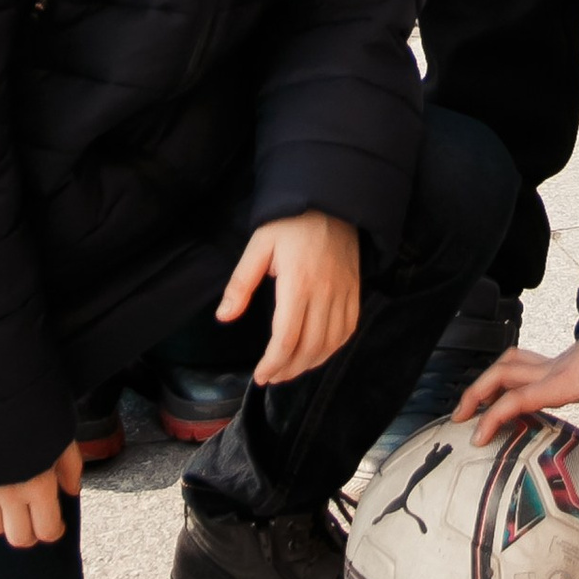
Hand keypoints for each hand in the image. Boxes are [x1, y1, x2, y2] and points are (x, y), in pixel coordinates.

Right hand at [0, 440, 83, 547]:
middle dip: (30, 531)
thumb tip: (70, 491)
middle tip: (35, 516)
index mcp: (39, 484)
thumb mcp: (62, 430)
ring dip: (4, 520)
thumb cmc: (32, 403)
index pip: (47, 530)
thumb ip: (70, 465)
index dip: (54, 529)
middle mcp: (10, 494)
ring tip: (12, 502)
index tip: (56, 522)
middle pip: (18, 538)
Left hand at [219, 210, 360, 385]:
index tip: (260, 376)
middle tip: (271, 377)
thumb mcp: (258, 246)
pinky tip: (317, 353)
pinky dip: (333, 348)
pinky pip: (347, 329)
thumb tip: (224, 316)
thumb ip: (241, 283)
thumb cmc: (290, 223)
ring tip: (290, 370)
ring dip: (310, 364)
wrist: (331, 201)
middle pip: (310, 346)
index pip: (287, 337)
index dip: (273, 363)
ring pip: (331, 343)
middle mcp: (324, 292)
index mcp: (298, 283)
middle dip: (289, 369)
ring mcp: (343, 292)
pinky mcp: (354, 290)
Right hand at [459, 336, 578, 473]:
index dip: (493, 417)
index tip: (477, 438)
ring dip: (484, 381)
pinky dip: (499, 374)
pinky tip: (498, 390)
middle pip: (499, 374)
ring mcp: (545, 364)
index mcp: (557, 383)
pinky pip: (515, 363)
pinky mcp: (549, 363)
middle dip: (475, 395)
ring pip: (504, 364)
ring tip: (471, 405)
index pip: (516, 398)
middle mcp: (545, 370)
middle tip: (458, 419)